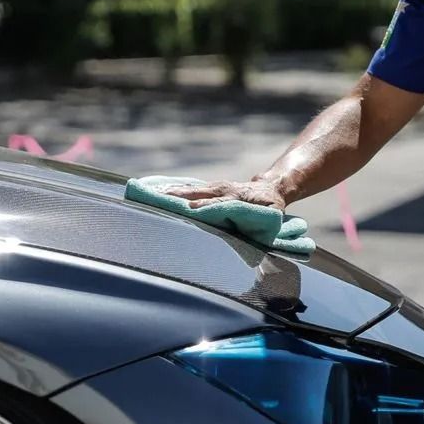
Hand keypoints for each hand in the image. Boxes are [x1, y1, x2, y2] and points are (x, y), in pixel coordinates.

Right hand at [159, 178, 287, 212]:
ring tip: (150, 193)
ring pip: (191, 189)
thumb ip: (262, 224)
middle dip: (179, 196)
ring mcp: (215, 187)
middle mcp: (224, 190)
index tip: (190, 210)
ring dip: (171, 191)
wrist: (271, 186)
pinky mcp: (209, 187)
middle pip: (198, 193)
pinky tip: (158, 192)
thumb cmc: (271, 207)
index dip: (206, 207)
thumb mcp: (272, 216)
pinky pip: (190, 189)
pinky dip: (174, 190)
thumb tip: (254, 236)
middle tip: (158, 198)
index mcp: (238, 199)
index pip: (219, 204)